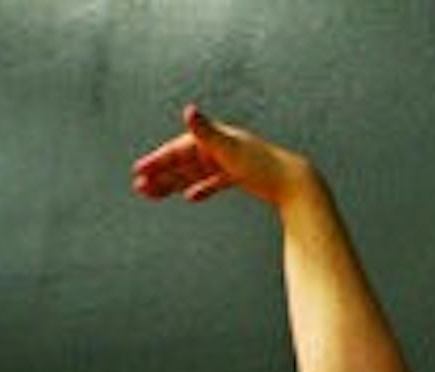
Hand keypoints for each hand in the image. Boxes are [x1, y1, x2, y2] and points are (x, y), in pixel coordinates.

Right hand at [131, 104, 313, 206]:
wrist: (296, 184)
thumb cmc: (265, 167)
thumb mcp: (230, 149)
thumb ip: (206, 131)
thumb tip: (189, 111)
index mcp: (216, 139)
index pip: (178, 149)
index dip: (158, 161)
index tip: (138, 173)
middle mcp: (222, 147)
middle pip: (184, 162)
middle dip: (161, 175)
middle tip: (141, 189)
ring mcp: (231, 161)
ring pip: (197, 173)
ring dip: (176, 183)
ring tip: (156, 195)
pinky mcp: (242, 175)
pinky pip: (215, 180)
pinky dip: (203, 187)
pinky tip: (192, 197)